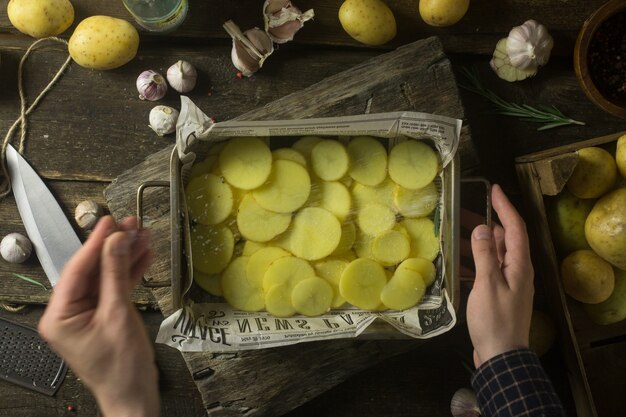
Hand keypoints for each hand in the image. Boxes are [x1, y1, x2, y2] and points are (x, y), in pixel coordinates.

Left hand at [38, 216, 158, 416]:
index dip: (95, 243)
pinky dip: (129, 273)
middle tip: (131, 225)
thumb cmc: (120, 367)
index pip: (76, 269)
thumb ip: (116, 275)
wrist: (134, 395)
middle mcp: (68, 313)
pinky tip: (143, 257)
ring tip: (142, 236)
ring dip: (125, 256)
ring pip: (106, 275)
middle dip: (113, 247)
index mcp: (59, 316)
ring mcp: (87, 314)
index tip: (109, 222)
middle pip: (92, 269)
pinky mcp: (104, 315)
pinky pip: (115, 287)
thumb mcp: (117, 315)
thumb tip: (116, 242)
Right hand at [467, 184, 533, 367]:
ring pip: (493, 254)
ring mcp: (508, 283)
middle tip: (459, 214)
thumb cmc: (495, 319)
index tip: (493, 190)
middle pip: (503, 239)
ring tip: (452, 236)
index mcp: (519, 265)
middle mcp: (517, 270)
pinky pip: (486, 270)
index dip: (505, 207)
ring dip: (476, 243)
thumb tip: (482, 228)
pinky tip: (454, 263)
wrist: (501, 355)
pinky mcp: (498, 294)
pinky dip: (472, 263)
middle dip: (484, 224)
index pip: (515, 228)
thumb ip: (485, 255)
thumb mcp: (488, 284)